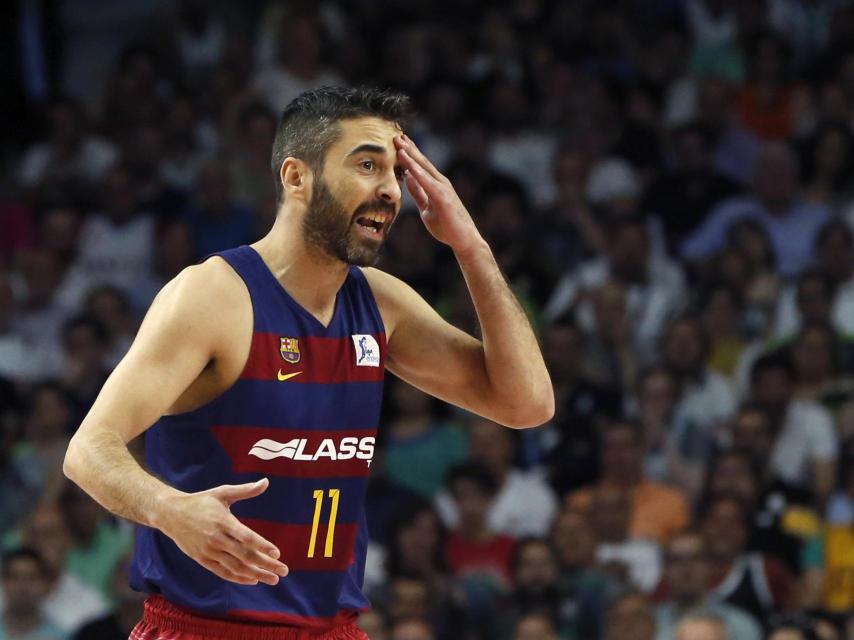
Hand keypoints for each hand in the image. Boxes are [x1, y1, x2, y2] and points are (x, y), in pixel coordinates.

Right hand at [156, 478, 287, 585]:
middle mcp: (216, 539)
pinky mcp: (202, 560)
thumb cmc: (201, 502)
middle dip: (266, 564)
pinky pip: (223, 572)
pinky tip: (253, 580)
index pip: (246, 537)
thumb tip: (266, 481)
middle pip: (245, 555)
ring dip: (256, 574)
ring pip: (236, 567)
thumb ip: (245, 490)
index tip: (277, 553)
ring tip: (273, 578)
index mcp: (223, 521)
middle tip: (284, 570)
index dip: (262, 545)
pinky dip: (239, 578)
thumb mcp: (222, 492)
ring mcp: (209, 551)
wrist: (171, 514)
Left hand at [394, 135, 483, 255]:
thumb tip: (407, 177)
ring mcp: (443, 189)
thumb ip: (418, 192)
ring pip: (424, 168)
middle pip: (422, 162)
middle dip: (409, 148)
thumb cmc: (447, 225)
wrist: (463, 240)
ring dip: (411, 155)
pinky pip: (427, 183)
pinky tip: (408, 164)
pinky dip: (417, 173)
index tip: (398, 142)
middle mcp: (440, 182)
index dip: (409, 153)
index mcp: (436, 185)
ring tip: (400, 143)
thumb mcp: (426, 207)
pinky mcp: (443, 198)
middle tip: (396, 135)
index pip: (420, 166)